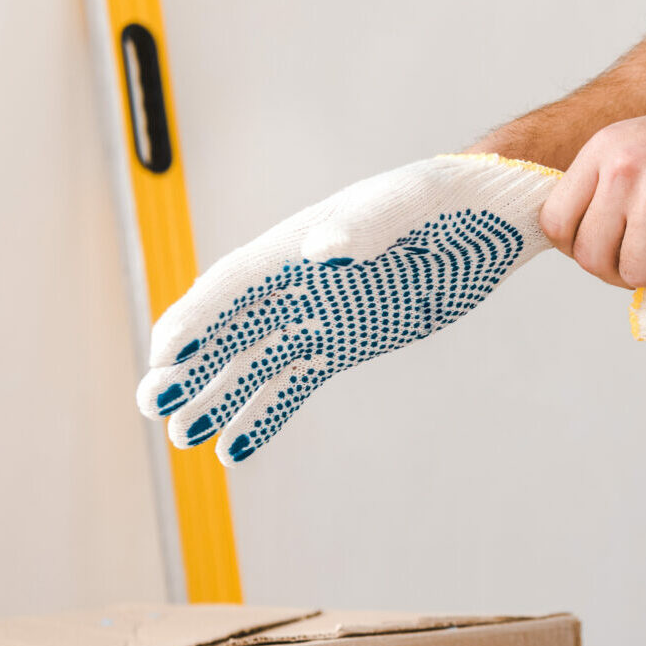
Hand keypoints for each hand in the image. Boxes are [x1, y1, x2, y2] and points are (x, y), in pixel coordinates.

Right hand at [136, 154, 558, 463]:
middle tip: (150, 405)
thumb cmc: (454, 197)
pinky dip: (263, 414)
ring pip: (254, 362)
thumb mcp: (416, 203)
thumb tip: (321, 251)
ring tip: (179, 435)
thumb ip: (370, 224)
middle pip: (231, 328)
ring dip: (217, 396)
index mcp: (304, 241)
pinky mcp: (347, 341)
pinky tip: (232, 448)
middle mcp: (300, 279)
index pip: (237, 282)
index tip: (164, 352)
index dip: (199, 316)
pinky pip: (293, 382)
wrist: (496, 215)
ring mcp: (320, 313)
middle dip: (189, 366)